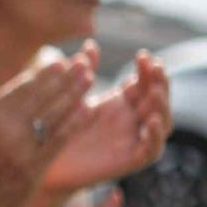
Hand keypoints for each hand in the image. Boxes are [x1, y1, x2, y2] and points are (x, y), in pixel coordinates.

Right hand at [0, 45, 95, 206]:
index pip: (18, 90)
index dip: (41, 75)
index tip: (58, 63)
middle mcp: (1, 132)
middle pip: (39, 98)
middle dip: (63, 78)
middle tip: (83, 63)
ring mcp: (19, 151)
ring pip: (52, 115)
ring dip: (74, 94)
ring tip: (89, 79)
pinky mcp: (34, 169)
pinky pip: (59, 140)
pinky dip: (75, 123)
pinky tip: (88, 109)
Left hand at [38, 51, 170, 194]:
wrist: (44, 162)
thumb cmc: (58, 128)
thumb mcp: (72, 96)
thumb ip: (83, 71)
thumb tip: (90, 44)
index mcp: (121, 103)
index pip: (144, 83)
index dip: (147, 70)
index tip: (143, 55)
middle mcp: (132, 120)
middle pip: (158, 100)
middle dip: (159, 82)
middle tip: (156, 68)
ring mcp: (133, 140)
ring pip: (161, 123)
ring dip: (162, 106)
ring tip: (154, 92)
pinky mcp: (130, 161)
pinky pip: (151, 150)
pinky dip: (155, 136)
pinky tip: (150, 121)